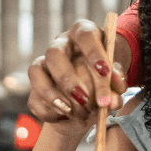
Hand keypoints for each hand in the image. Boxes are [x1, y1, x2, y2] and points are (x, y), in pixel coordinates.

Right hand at [25, 19, 128, 136]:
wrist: (93, 95)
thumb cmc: (107, 78)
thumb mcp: (116, 78)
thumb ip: (117, 85)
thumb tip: (113, 101)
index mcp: (84, 34)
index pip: (85, 35)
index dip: (94, 52)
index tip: (105, 72)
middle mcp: (61, 44)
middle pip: (54, 54)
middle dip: (68, 79)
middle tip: (85, 100)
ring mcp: (44, 62)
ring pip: (36, 72)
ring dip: (54, 96)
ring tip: (75, 113)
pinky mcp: (36, 83)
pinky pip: (34, 97)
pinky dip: (49, 111)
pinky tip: (66, 117)